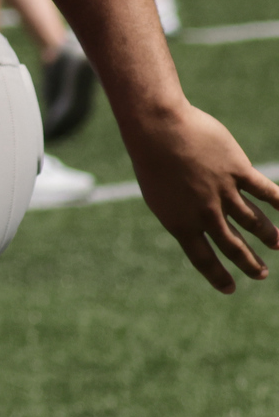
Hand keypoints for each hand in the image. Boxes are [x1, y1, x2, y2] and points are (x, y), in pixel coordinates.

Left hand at [125, 101, 278, 292]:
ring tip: (277, 243)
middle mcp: (205, 213)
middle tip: (262, 274)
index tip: (230, 288)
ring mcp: (224, 192)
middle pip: (233, 245)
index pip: (202, 258)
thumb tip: (201, 220)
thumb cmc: (151, 157)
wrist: (156, 128)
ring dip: (268, 235)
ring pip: (254, 221)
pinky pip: (265, 191)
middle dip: (249, 262)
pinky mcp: (238, 170)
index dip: (217, 275)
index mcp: (180, 222)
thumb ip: (181, 209)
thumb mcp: (158, 193)